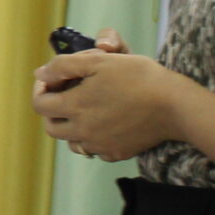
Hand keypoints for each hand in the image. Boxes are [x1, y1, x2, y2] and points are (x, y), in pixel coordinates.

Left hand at [31, 30, 184, 162]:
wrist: (175, 105)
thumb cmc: (138, 77)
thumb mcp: (99, 61)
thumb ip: (64, 66)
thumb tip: (39, 75)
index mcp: (75, 107)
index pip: (39, 105)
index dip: (41, 89)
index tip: (53, 79)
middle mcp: (83, 132)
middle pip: (52, 127)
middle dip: (53, 109)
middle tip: (67, 93)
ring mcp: (100, 146)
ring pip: (72, 141)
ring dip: (71, 125)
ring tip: (87, 108)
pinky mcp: (117, 153)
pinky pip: (95, 149)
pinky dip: (93, 137)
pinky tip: (106, 122)